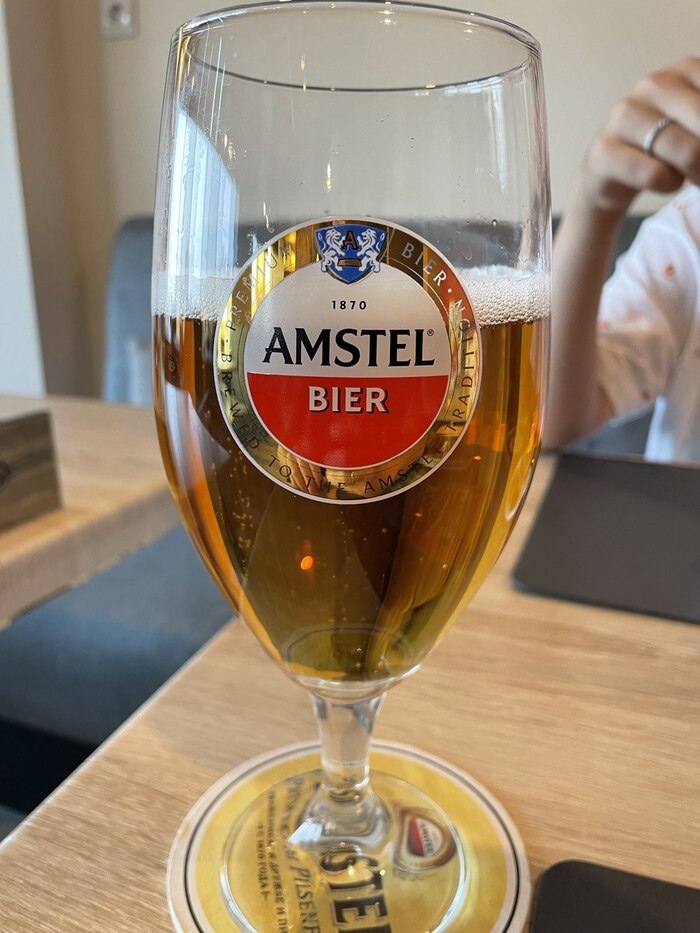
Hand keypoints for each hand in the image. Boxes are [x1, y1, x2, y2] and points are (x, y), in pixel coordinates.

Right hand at [576, 56, 699, 213]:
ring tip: (687, 177)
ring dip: (696, 174)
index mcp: (685, 70)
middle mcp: (653, 85)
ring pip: (685, 151)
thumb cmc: (663, 147)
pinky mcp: (605, 150)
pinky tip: (663, 182)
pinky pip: (654, 174)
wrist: (609, 172)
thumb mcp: (694, 125)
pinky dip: (668, 184)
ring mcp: (626, 115)